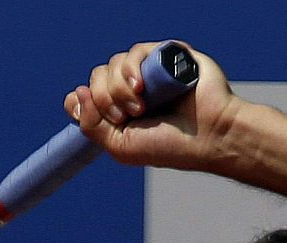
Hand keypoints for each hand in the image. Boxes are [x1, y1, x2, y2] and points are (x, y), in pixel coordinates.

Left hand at [64, 42, 239, 171]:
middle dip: (103, 98)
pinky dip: (131, 69)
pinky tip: (141, 88)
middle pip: (96, 77)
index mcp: (120, 111)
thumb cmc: (170, 146)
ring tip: (139, 107)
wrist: (209, 135)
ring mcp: (148, 72)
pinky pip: (134, 51)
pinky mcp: (165, 55)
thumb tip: (77, 94)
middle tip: (125, 116)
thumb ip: (91, 126)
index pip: (85, 95)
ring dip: (117, 88)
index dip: (82, 101)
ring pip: (112, 64)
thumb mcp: (120, 146)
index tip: (99, 116)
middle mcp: (131, 90)